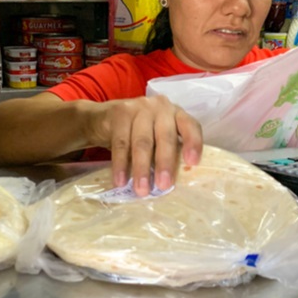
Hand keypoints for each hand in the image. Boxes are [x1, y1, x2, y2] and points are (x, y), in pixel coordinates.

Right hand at [86, 95, 202, 195]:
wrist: (105, 118)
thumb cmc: (139, 132)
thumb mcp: (157, 136)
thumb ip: (167, 151)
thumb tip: (172, 184)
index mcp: (176, 114)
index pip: (190, 126)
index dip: (193, 143)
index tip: (192, 163)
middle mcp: (160, 108)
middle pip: (165, 137)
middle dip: (164, 163)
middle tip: (163, 186)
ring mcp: (139, 108)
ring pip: (142, 142)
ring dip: (141, 168)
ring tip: (141, 189)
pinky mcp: (119, 114)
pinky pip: (121, 143)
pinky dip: (120, 165)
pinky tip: (120, 181)